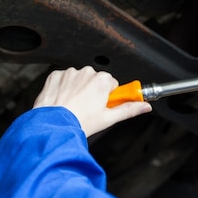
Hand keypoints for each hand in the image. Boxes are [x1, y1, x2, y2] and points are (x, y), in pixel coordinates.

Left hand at [33, 67, 151, 136]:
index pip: (112, 84)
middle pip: (96, 81)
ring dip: (78, 90)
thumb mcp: (108, 118)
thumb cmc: (79, 121)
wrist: (52, 125)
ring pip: (79, 80)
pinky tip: (64, 102)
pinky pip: (64, 79)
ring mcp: (70, 73)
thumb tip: (144, 106)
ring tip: (74, 107)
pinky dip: (64, 88)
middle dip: (94, 93)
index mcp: (102, 80)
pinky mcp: (55, 75)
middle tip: (88, 109)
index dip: (108, 97)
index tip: (104, 105)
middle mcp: (86, 72)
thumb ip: (129, 109)